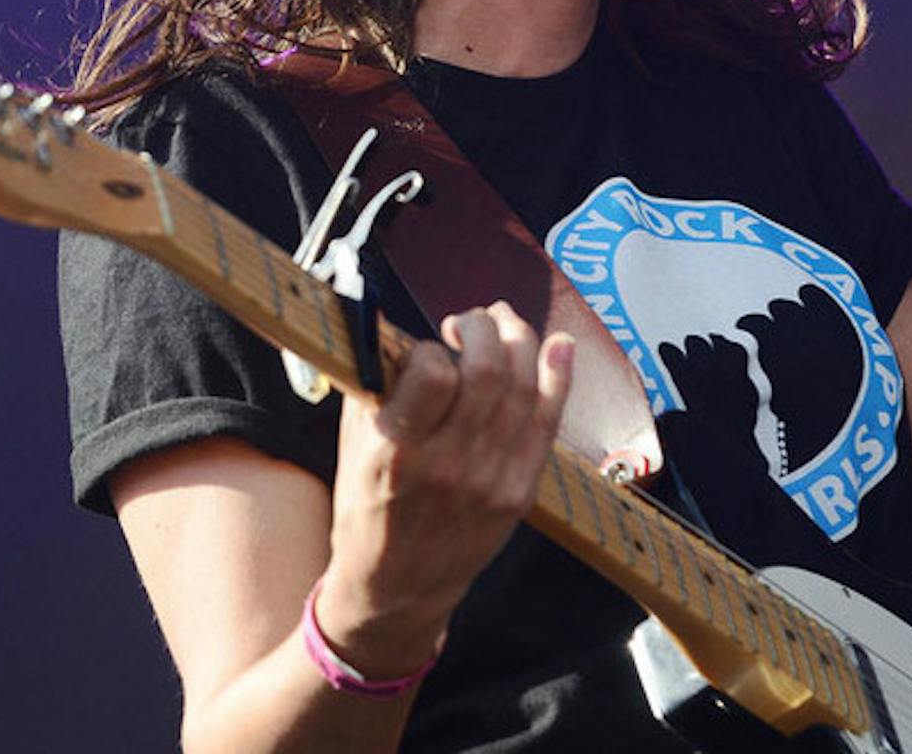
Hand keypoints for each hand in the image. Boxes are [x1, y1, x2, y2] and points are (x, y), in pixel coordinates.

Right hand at [314, 302, 573, 676]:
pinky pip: (546, 422)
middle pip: (486, 370)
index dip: (432, 347)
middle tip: (468, 322)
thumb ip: (377, 387)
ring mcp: (490, 481)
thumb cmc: (367, 510)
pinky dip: (557, 377)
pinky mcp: (519, 492)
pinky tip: (558, 346)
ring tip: (502, 321)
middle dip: (481, 327)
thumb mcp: (353, 447)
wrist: (397, 589)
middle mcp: (448, 466)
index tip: (426, 352)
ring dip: (517, 338)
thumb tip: (396, 328)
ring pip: (521, 387)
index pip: (432, 373)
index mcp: (396, 452)